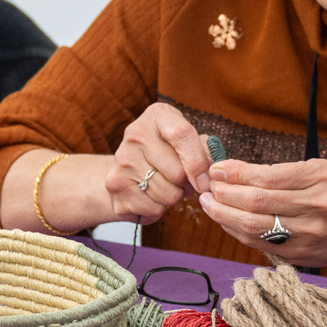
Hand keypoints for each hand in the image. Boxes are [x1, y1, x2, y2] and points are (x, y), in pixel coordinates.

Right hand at [105, 101, 213, 223]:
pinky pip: (153, 208)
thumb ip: (206, 152)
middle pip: (177, 172)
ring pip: (167, 194)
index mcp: (157, 116)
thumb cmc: (167, 155)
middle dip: (187, 184)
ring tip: (166, 187)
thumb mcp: (189, 143)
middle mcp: (135, 134)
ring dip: (174, 197)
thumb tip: (212, 173)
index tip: (205, 181)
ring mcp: (122, 160)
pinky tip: (151, 197)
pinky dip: (158, 209)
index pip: (182, 134)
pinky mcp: (114, 185)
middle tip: (182, 181)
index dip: (198, 162)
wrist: (127, 171)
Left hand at [199, 156, 326, 267]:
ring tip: (208, 202)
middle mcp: (318, 206)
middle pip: (256, 201)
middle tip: (208, 187)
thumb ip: (276, 171)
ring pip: (252, 225)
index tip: (216, 169)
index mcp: (323, 178)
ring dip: (222, 213)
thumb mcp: (316, 172)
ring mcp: (308, 233)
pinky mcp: (297, 254)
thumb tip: (228, 168)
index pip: (267, 176)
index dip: (236, 173)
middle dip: (225, 193)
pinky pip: (255, 242)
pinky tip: (224, 218)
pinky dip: (234, 229)